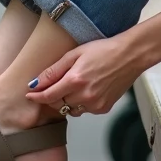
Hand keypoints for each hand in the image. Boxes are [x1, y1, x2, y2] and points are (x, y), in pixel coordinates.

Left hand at [26, 36, 142, 116]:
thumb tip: (36, 83)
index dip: (36, 97)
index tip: (29, 95)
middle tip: (54, 87)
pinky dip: (82, 102)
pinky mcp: (104, 108)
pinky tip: (88, 89)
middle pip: (59, 105)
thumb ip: (54, 70)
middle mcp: (84, 96)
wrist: (130, 55)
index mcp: (75, 81)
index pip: (48, 96)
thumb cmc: (103, 50)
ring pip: (71, 110)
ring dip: (68, 101)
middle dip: (52, 98)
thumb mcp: (75, 54)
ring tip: (75, 86)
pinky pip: (85, 110)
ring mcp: (95, 105)